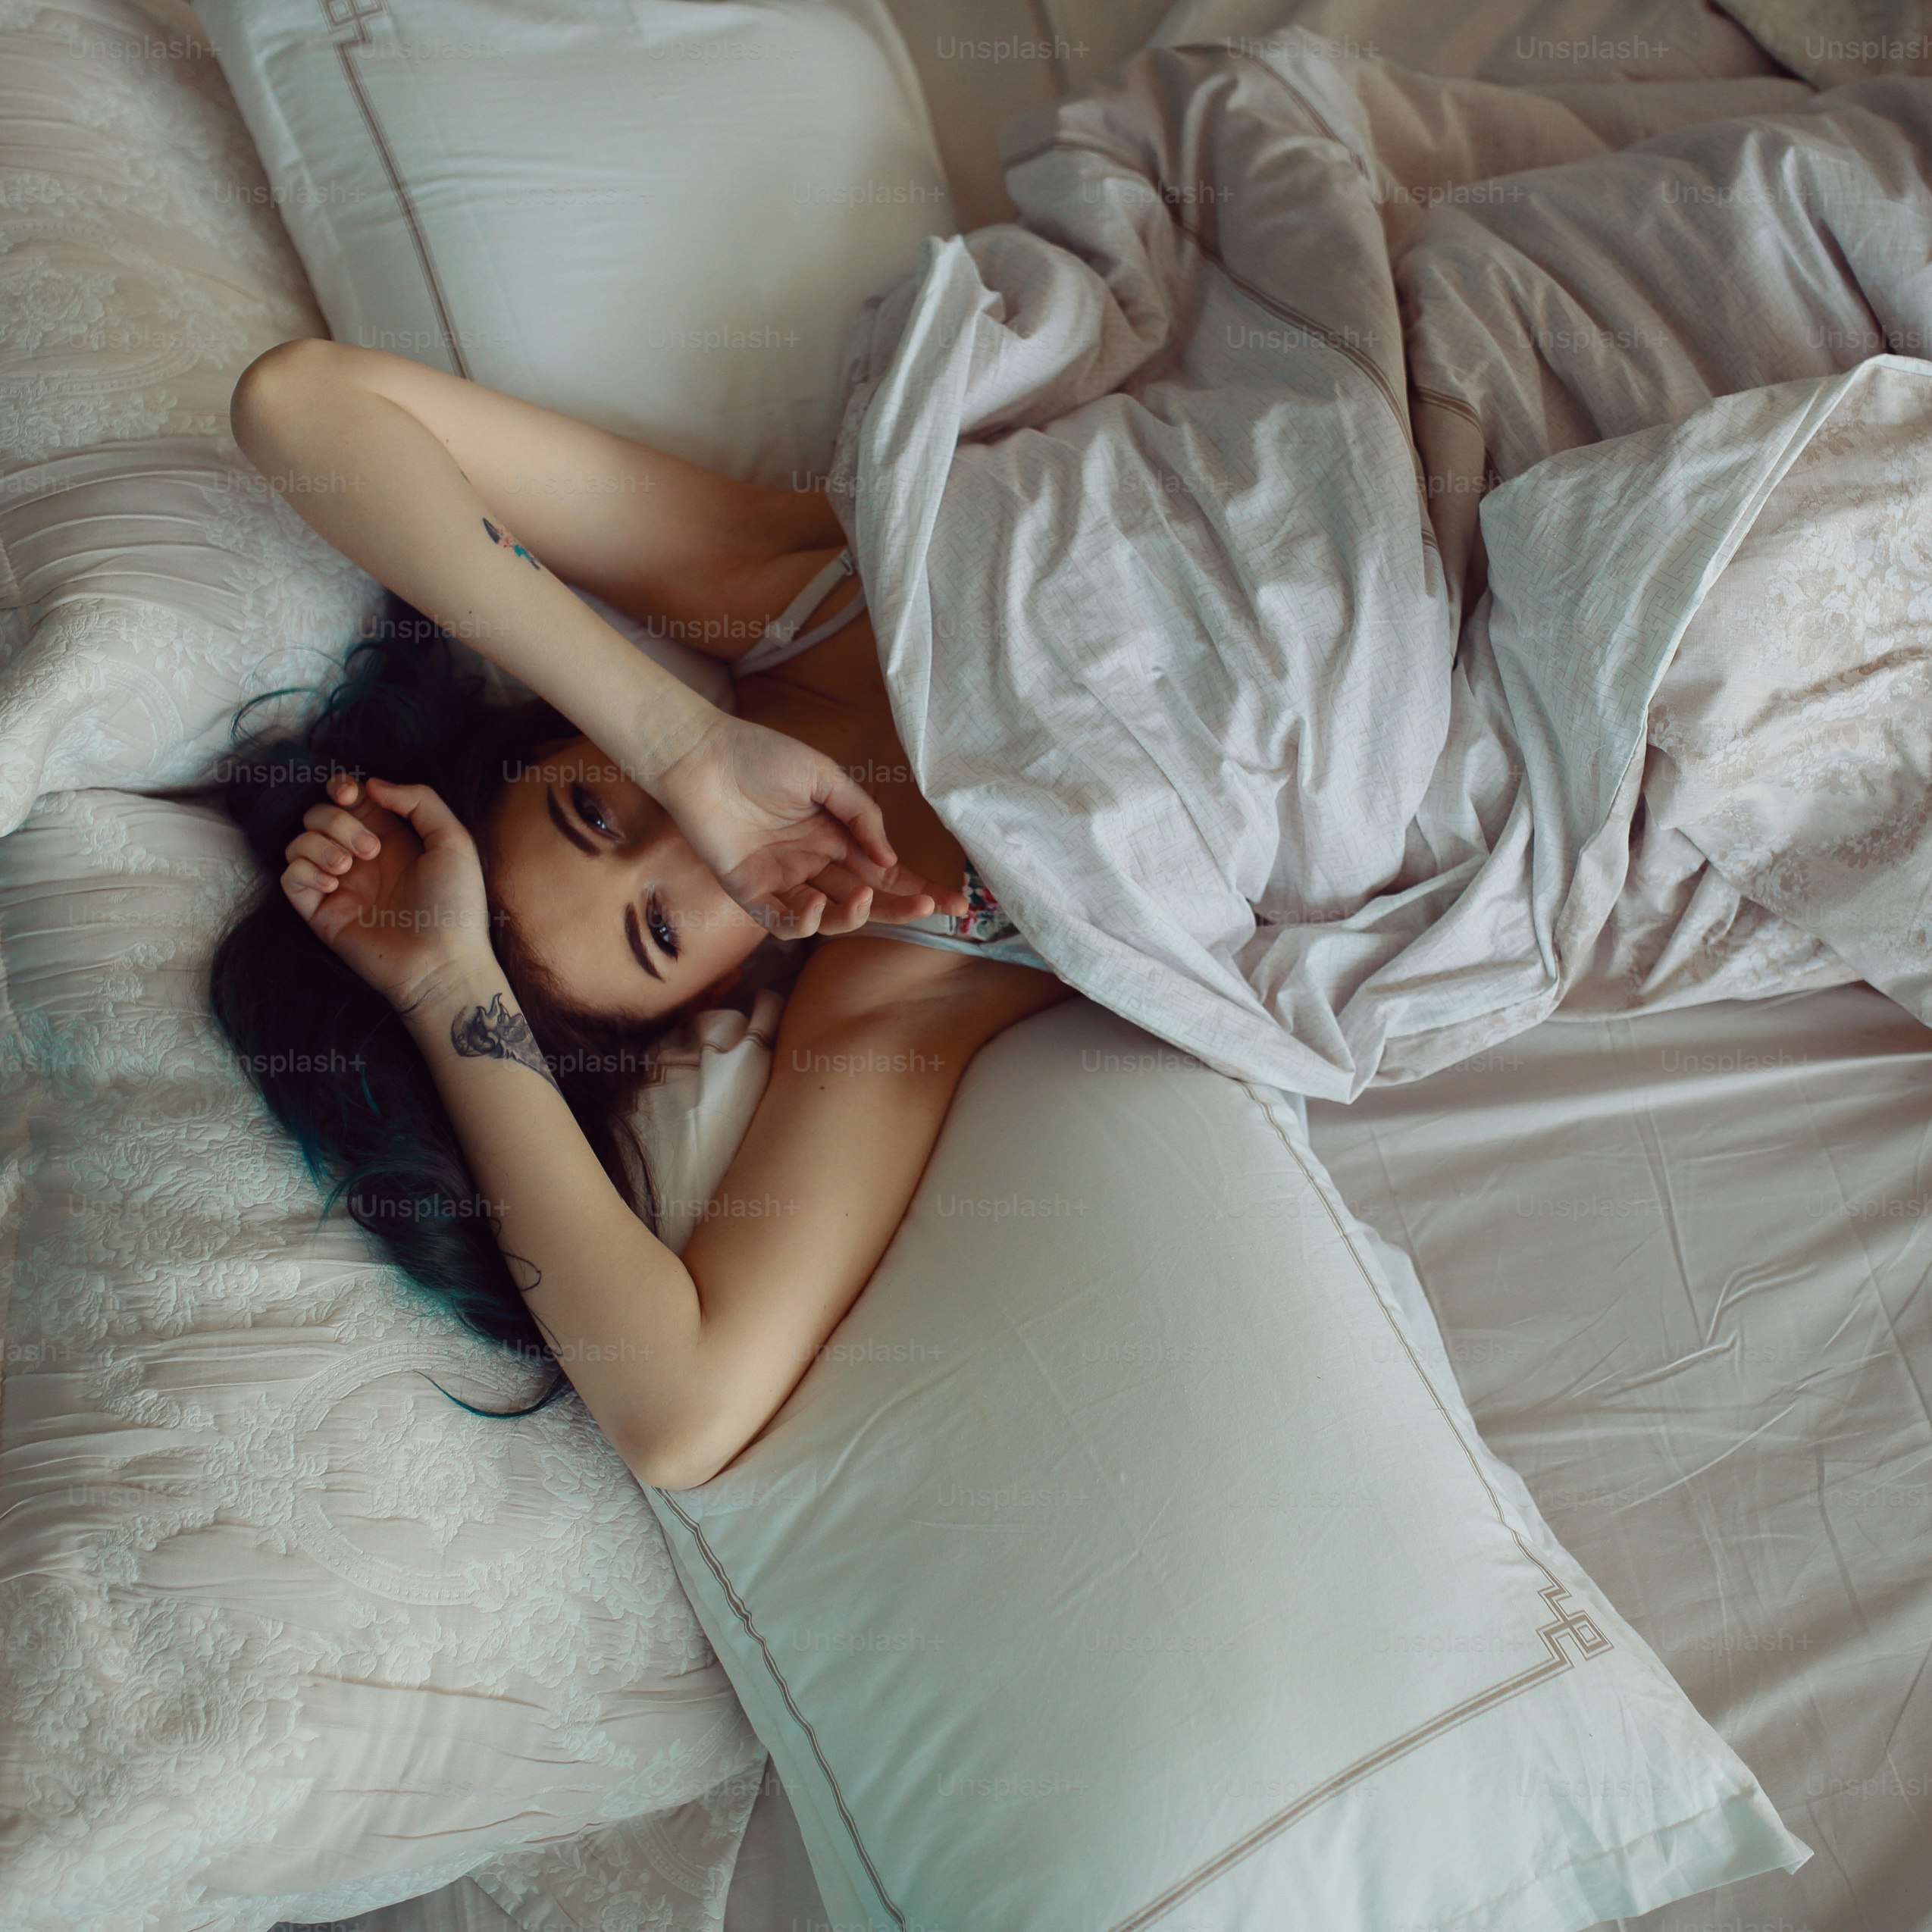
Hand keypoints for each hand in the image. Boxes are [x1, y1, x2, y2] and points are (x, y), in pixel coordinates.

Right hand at [280, 773, 496, 1011]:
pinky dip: (305, 871)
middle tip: (370, 852)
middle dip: (337, 822)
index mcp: (390, 838)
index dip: (341, 788)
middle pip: (319, 815)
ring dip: (320, 845)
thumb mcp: (453, 841)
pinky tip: (334, 886)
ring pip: (299, 842)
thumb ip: (420, 801)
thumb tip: (372, 785)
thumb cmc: (455, 905)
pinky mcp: (320, 913)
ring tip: (349, 870)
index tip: (350, 795)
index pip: (349, 799)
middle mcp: (360, 859)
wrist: (441, 962)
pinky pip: (290, 877)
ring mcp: (338, 885)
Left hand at [652, 713, 966, 938]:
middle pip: (865, 897)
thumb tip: (889, 861)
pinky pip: (782, 922)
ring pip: (828, 916)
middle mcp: (813, 861)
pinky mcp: (749, 892)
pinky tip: (815, 904)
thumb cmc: (760, 756)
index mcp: (834, 835)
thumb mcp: (825, 777)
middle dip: (899, 908)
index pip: (884, 870)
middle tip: (928, 910)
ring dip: (852, 916)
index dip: (917, 887)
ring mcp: (782, 879)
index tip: (955, 902)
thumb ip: (861, 815)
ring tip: (861, 900)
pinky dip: (803, 922)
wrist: (701, 756)